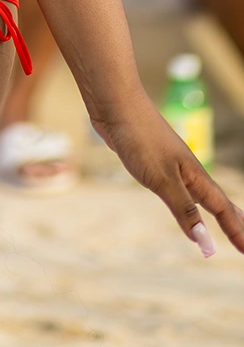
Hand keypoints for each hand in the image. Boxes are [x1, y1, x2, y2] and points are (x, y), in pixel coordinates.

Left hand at [94, 95, 243, 256]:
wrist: (115, 104)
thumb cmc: (140, 139)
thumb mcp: (163, 180)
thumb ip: (184, 210)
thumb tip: (205, 243)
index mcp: (195, 176)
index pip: (223, 208)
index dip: (236, 230)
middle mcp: (188, 171)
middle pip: (217, 200)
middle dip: (233, 220)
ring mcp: (171, 164)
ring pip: (199, 193)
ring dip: (214, 209)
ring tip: (226, 220)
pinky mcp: (153, 160)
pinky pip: (179, 188)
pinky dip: (190, 201)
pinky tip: (183, 199)